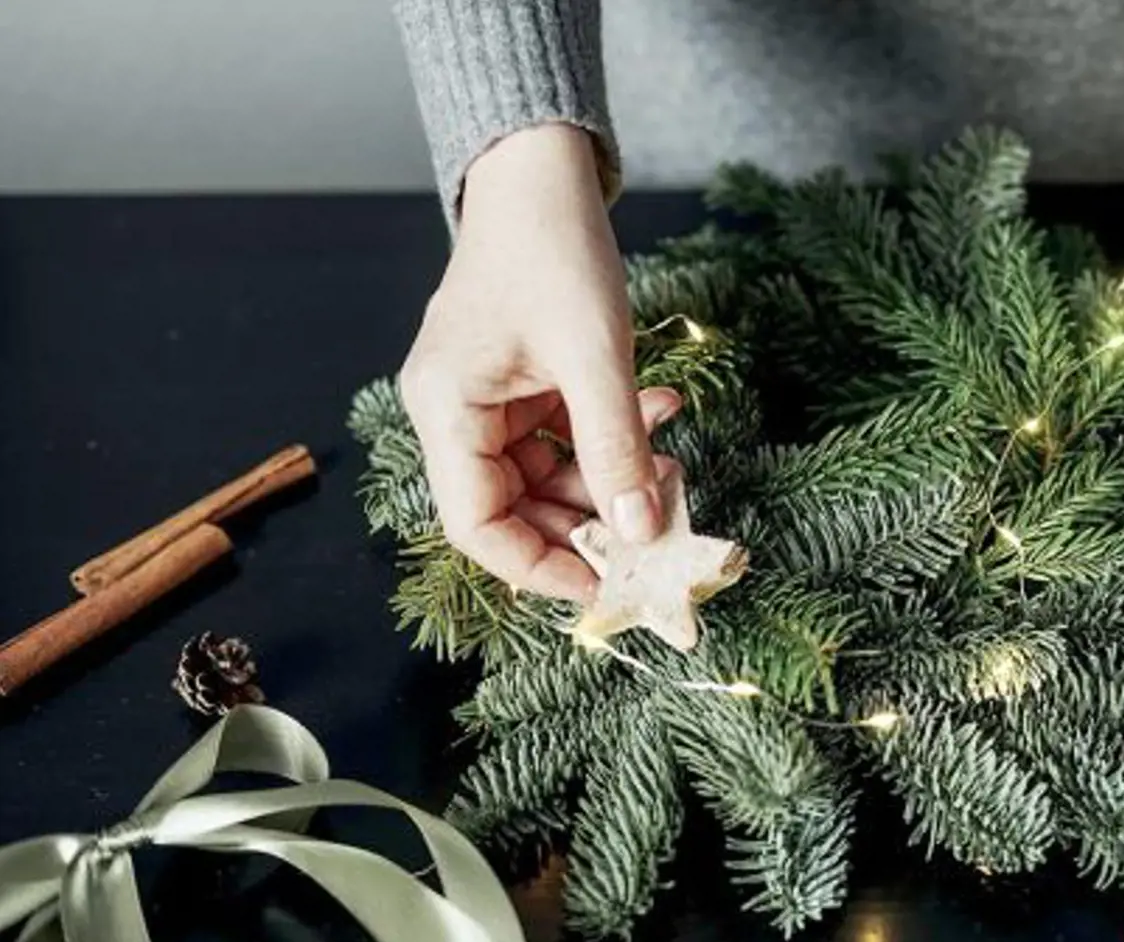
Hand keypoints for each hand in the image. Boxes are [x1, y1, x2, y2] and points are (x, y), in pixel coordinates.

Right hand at [400, 124, 676, 600]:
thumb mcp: (594, 355)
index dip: (538, 567)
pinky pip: (566, 436)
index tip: (606, 584)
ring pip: (550, 477)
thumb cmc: (553, 248)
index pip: (477, 526)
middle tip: (658, 531)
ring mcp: (490, 400)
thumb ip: (616, 446)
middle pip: (516, 509)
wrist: (543, 172)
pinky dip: (613, 437)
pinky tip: (660, 411)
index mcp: (447, 411)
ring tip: (672, 467)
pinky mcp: (524, 385)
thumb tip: (638, 530)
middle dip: (590, 523)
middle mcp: (457, 414)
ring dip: (612, 479)